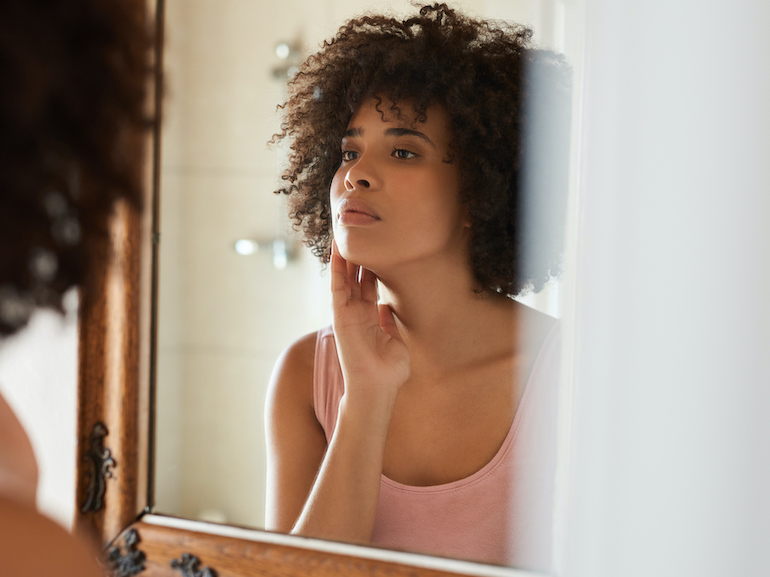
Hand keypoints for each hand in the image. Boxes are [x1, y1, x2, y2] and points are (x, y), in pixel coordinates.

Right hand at [330, 241, 409, 400]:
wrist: (378, 388)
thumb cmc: (388, 372)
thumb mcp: (395, 342)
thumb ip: (389, 323)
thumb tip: (387, 308)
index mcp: (370, 317)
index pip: (369, 285)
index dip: (371, 266)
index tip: (375, 247)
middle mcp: (358, 313)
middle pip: (356, 277)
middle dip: (358, 256)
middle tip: (359, 232)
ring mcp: (348, 313)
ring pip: (345, 278)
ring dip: (345, 256)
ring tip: (344, 232)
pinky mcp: (341, 316)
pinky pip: (337, 288)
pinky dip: (337, 269)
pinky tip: (337, 250)